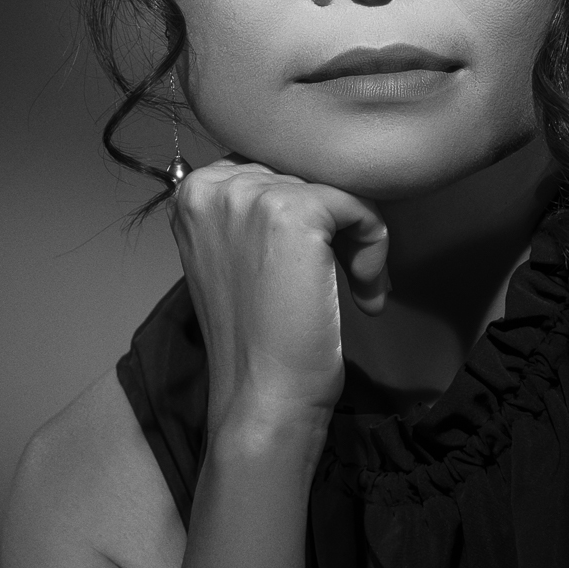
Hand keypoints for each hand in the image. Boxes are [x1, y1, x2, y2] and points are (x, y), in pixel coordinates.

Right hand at [166, 155, 388, 438]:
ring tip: (356, 287)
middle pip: (304, 173)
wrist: (262, 399)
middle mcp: (213, 184)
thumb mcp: (233, 254)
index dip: (305, 210)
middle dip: (333, 224)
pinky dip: (374, 246)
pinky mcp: (294, 212)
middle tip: (342, 277)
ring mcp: (250, 195)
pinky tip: (365, 292)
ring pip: (335, 187)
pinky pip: (359, 205)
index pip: (273, 167)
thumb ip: (253, 208)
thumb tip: (314, 173)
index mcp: (193, 192)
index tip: (315, 261)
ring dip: (356, 238)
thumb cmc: (257, 337)